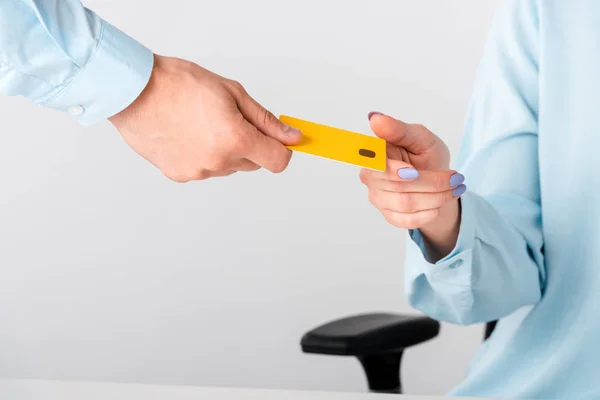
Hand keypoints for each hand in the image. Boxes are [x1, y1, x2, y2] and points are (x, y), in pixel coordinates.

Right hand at [109, 55, 301, 181]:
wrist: (134, 90)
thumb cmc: (179, 84)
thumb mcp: (232, 93)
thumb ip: (266, 121)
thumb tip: (291, 137)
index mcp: (236, 139)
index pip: (277, 161)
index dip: (282, 150)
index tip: (279, 141)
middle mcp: (219, 162)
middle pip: (252, 163)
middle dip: (249, 145)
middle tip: (228, 119)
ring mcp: (198, 172)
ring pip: (227, 166)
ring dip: (224, 150)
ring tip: (200, 123)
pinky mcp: (180, 175)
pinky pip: (204, 169)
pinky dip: (202, 155)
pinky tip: (186, 134)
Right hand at [360, 112, 465, 258]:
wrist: (436, 180)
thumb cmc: (426, 155)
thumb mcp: (420, 137)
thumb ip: (399, 130)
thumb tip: (375, 118)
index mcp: (375, 154)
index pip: (375, 165)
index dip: (392, 170)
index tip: (413, 171)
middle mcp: (370, 176)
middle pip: (397, 186)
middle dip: (431, 183)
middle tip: (456, 178)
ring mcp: (378, 197)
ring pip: (405, 204)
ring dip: (435, 198)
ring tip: (454, 189)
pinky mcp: (388, 214)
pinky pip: (406, 221)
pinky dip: (427, 214)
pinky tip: (438, 205)